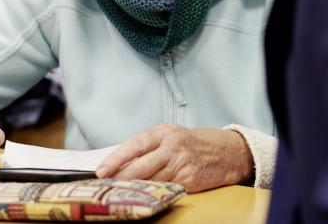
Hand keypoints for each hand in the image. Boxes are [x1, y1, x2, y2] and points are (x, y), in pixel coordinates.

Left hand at [95, 123, 252, 192]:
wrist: (226, 152)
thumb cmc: (191, 144)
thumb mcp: (170, 137)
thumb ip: (148, 148)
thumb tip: (119, 163)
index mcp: (164, 131)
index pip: (135, 144)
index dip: (117, 158)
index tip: (101, 170)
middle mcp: (173, 146)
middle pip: (141, 165)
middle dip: (120, 177)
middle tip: (104, 186)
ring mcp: (181, 163)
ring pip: (151, 180)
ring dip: (133, 187)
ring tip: (117, 193)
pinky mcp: (189, 180)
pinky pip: (165, 189)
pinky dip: (151, 193)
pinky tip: (141, 197)